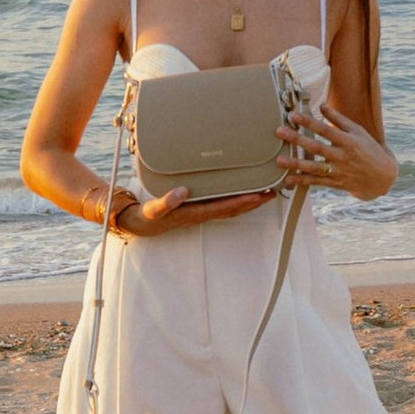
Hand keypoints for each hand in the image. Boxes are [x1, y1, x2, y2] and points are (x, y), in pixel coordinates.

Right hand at [99, 181, 282, 235]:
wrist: (140, 224)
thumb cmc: (148, 217)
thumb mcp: (154, 209)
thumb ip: (166, 202)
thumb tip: (182, 192)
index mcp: (196, 212)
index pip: (226, 207)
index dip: (244, 201)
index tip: (261, 194)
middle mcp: (203, 212)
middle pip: (235, 207)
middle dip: (255, 200)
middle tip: (274, 190)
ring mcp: (202, 210)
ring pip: (231, 205)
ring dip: (249, 199)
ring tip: (266, 189)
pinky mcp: (198, 206)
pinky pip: (222, 202)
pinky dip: (235, 196)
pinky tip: (241, 189)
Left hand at [280, 102, 395, 201]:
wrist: (382, 177)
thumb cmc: (370, 149)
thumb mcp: (358, 131)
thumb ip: (339, 119)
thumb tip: (322, 105)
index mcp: (348, 141)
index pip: (325, 129)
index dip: (309, 122)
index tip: (294, 115)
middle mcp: (342, 156)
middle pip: (316, 147)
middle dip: (297, 139)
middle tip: (280, 132)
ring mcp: (338, 171)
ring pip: (314, 167)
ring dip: (296, 163)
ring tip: (279, 160)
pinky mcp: (335, 183)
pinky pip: (316, 182)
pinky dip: (302, 181)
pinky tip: (288, 179)